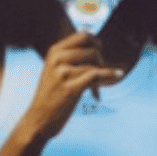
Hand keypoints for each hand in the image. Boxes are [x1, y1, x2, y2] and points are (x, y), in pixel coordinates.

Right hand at [9, 33, 122, 150]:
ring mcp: (62, 73)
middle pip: (92, 50)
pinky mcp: (70, 88)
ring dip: (104, 74)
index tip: (100, 51)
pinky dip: (109, 76)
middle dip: (101, 61)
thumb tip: (97, 48)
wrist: (38, 119)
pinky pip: (96, 76)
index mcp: (54, 52)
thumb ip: (71, 58)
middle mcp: (57, 59)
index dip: (96, 42)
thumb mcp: (55, 70)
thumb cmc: (51, 97)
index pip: (83, 36)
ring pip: (95, 64)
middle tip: (100, 74)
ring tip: (102, 85)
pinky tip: (117, 76)